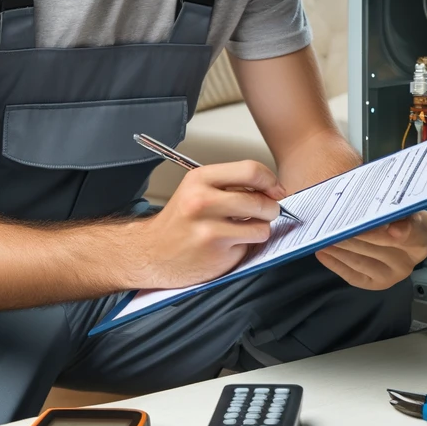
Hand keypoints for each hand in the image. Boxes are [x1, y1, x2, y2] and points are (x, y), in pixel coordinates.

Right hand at [130, 161, 285, 289]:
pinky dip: (245, 247)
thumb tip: (272, 188)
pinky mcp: (217, 254)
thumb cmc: (179, 222)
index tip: (275, 189)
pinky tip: (228, 245)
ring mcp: (210, 230)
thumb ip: (231, 185)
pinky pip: (250, 247)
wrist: (151, 253)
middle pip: (261, 200)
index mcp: (199, 180)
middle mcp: (202, 202)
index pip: (251, 170)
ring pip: (262, 227)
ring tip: (242, 230)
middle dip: (270, 208)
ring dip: (259, 230)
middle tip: (264, 213)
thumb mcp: (197, 190)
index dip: (270, 181)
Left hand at [315, 210, 426, 289]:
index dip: (404, 231)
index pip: (414, 232)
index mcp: (421, 233)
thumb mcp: (396, 204)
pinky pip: (354, 276)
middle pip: (381, 246)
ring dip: (340, 248)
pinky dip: (336, 263)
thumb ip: (387, 202)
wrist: (397, 234)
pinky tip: (322, 252)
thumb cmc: (393, 214)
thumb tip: (365, 196)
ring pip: (363, 261)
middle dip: (357, 235)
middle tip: (337, 224)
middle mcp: (410, 258)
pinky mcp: (377, 284)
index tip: (391, 228)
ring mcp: (394, 274)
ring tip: (323, 236)